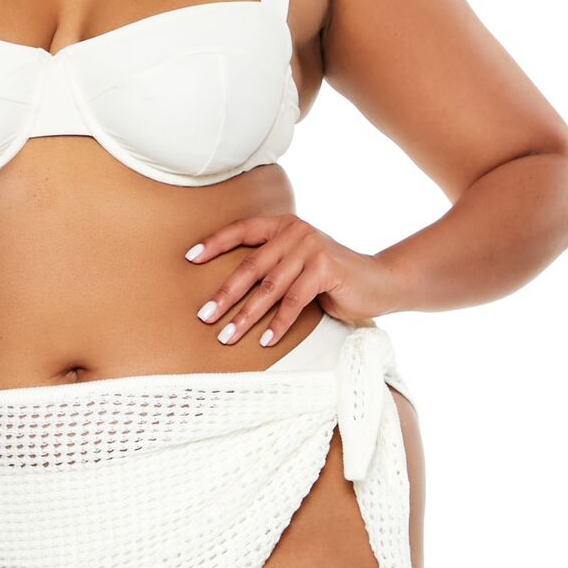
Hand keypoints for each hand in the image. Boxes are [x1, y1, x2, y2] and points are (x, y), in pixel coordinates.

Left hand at [185, 213, 400, 344]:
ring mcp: (311, 248)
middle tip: (204, 316)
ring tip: (227, 336)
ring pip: (269, 287)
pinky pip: (294, 301)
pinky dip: (278, 324)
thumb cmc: (331, 278)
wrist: (378, 282)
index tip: (189, 259)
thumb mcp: (297, 265)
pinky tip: (266, 341)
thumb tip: (228, 292)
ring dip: (246, 316)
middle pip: (250, 266)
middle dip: (225, 295)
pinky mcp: (326, 268)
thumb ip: (272, 266)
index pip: (242, 230)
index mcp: (283, 225)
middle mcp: (295, 231)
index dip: (215, 243)